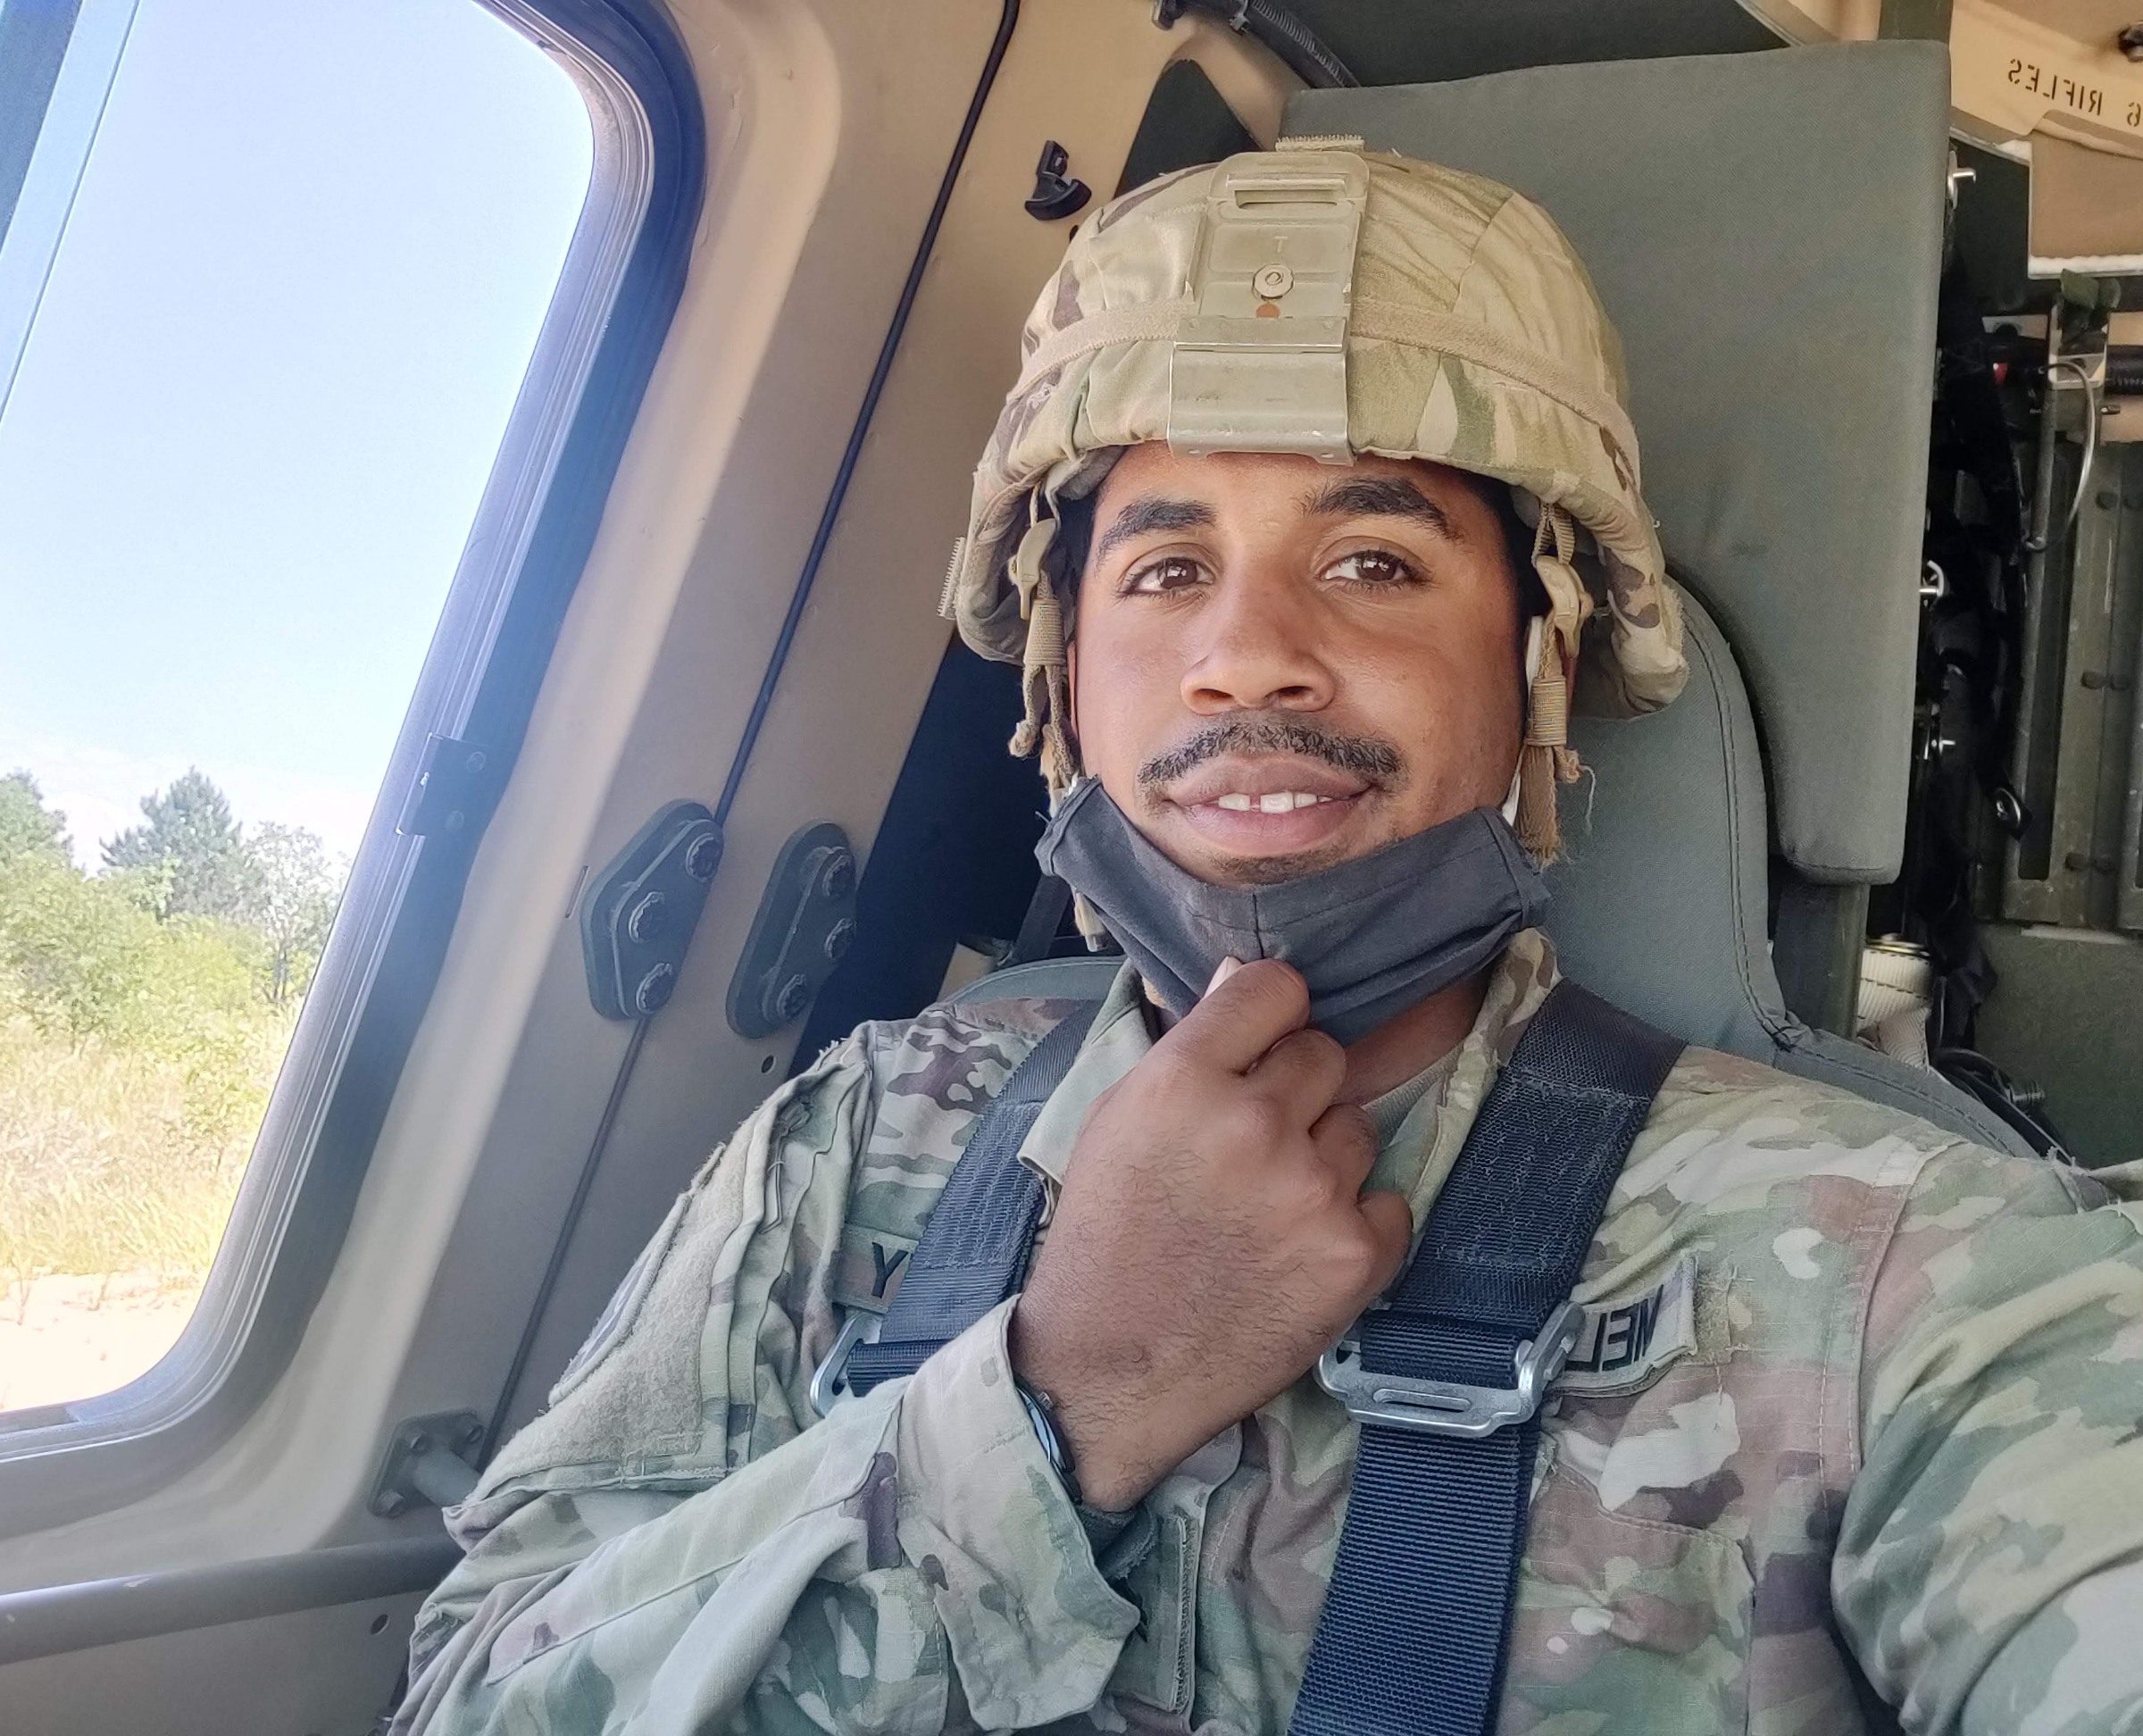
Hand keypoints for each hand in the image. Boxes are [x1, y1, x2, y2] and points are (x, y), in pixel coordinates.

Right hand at [1009, 959, 1412, 1510]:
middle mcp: (1253, 1123)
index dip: (1271, 1014)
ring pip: (1357, 1127)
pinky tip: (1301, 1252)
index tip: (1261, 1045)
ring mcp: (1312, 1190)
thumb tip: (1241, 977)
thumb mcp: (1117, 1123)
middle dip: (1295, 1092)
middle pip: (1323, 1054)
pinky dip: (1355, 1225)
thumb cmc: (1105, 1239)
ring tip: (1270, 1210)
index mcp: (1182, 1080)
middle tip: (1252, 1148)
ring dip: (1324, 1158)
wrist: (1111, 1370)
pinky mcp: (1355, 1254)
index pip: (1274, 987)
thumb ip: (1188, 1050)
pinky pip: (1389, 1201)